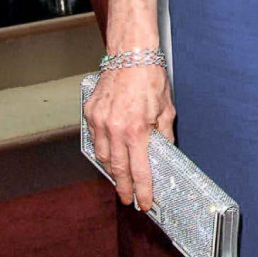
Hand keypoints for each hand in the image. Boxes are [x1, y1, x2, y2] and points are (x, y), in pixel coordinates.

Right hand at [84, 63, 173, 210]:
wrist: (130, 54)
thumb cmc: (150, 77)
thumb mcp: (166, 109)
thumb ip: (164, 134)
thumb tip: (165, 152)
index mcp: (136, 131)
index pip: (140, 171)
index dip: (143, 191)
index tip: (145, 202)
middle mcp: (115, 129)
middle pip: (118, 169)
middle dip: (123, 187)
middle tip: (128, 198)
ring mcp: (99, 121)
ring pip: (103, 156)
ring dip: (112, 170)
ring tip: (120, 178)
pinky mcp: (90, 113)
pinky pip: (94, 139)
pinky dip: (102, 149)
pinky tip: (110, 153)